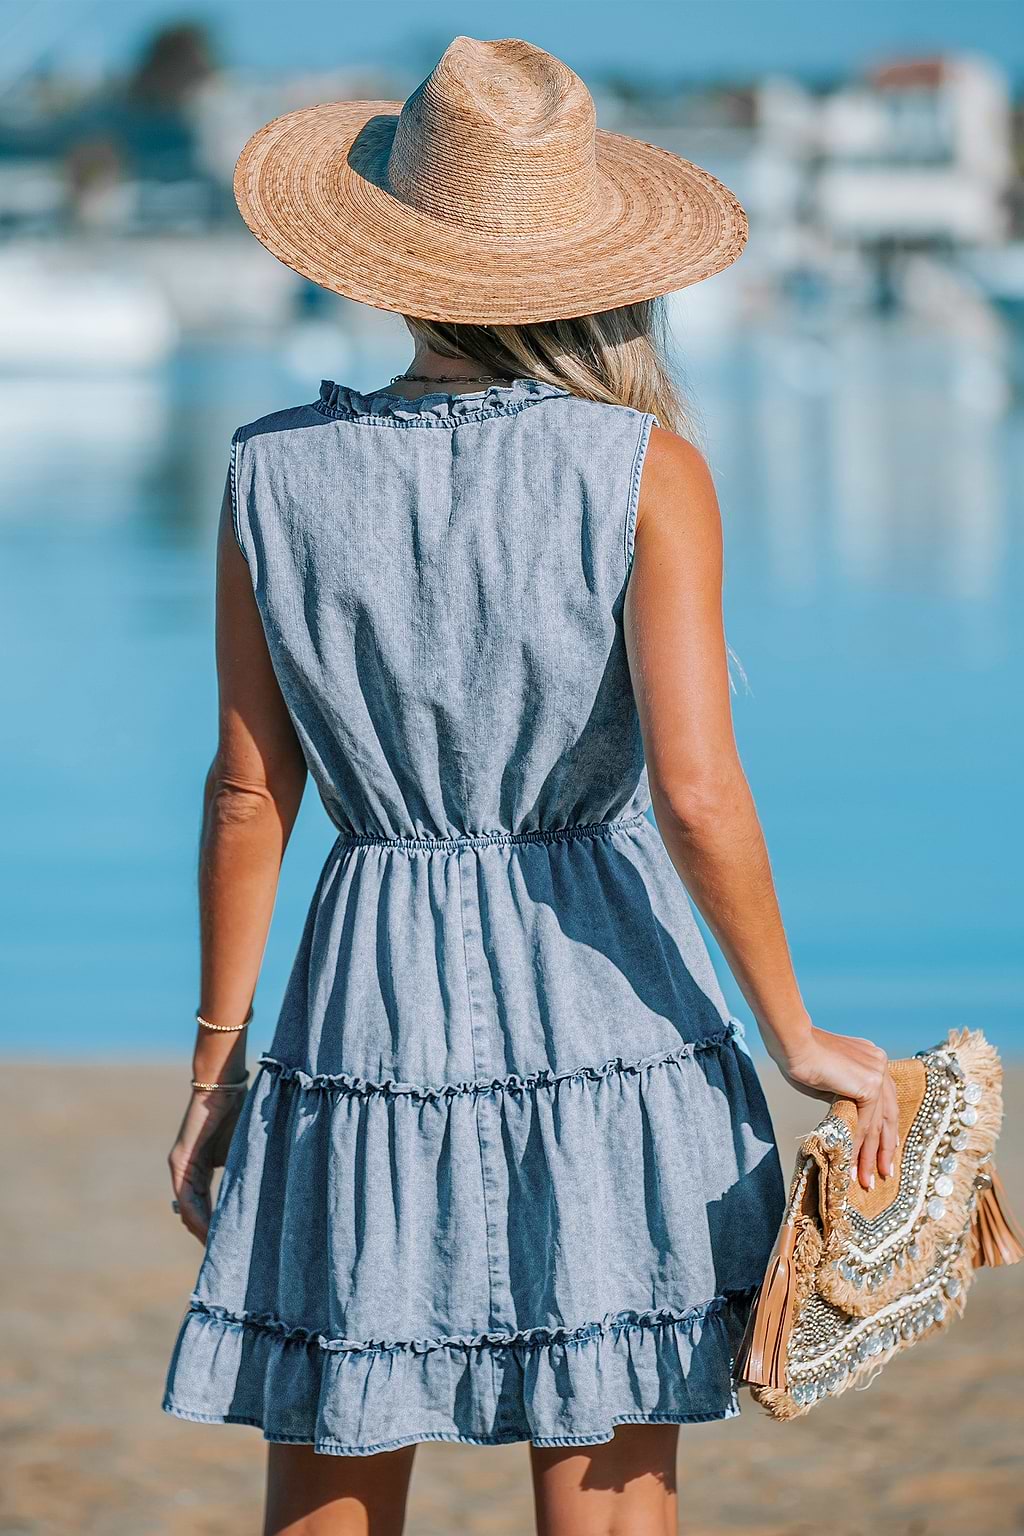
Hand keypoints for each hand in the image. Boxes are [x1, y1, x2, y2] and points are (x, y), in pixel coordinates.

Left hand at [168, 1090, 243, 1243]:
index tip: (230, 1245)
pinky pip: (186, 1196)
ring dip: (201, 1230)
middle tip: (224, 1257)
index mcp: (201, 1168)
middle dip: (208, 1235)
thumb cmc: (239, 1112)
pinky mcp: (180, 1161)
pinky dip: (197, 1214)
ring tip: (218, 1250)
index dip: (216, 1226)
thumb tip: (264, 1197)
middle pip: (194, 1212)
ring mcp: (181, 1166)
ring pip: (188, 1208)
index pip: (206, 1205)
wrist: (224, 1085)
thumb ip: (244, 1171)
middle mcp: (187, 1171)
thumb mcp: (244, 1150)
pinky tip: (208, 1230)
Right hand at [769, 1025, 897, 1190]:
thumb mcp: (829, 1080)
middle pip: (887, 1114)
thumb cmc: (800, 1058)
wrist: (793, 1044)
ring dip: (871, 1154)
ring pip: (878, 1122)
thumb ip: (844, 1097)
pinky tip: (853, 1164)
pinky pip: (867, 1123)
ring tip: (866, 1179)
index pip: (883, 1101)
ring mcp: (877, 1072)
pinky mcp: (870, 1084)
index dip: (883, 1129)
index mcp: (871, 1059)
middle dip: (883, 1148)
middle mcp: (879, 1063)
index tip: (883, 1152)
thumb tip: (850, 1125)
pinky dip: (860, 1146)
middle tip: (883, 1173)